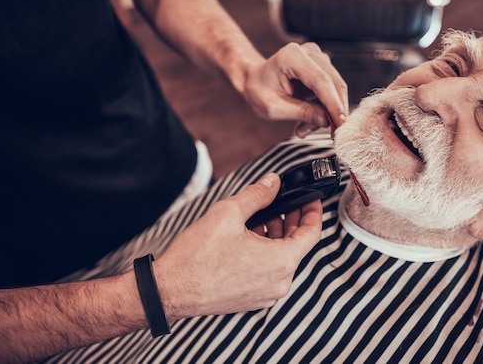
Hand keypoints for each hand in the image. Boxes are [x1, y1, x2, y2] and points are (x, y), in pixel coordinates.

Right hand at [153, 173, 322, 317]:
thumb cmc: (196, 257)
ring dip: (276, 236)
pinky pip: (269, 272)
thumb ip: (258, 194)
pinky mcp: (253, 299)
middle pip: (297, 245)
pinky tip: (250, 238)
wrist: (170, 290)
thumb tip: (273, 182)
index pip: (311, 233)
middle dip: (291, 221)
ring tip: (260, 217)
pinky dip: (266, 253)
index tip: (310, 199)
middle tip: (282, 203)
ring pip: (282, 258)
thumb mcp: (229, 213)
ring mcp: (267, 294)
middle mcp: (279, 282)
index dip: (313, 211)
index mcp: (281, 262)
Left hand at [242, 42, 348, 136]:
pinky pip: (332, 91)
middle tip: (330, 134)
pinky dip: (325, 109)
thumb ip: (302, 112)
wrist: (255, 80)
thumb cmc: (259, 90)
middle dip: (334, 111)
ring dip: (327, 113)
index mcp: (292, 57)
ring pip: (335, 89)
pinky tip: (309, 120)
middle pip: (334, 84)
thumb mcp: (275, 108)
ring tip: (306, 128)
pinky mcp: (323, 68)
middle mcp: (309, 53)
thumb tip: (327, 120)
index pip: (321, 81)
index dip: (333, 103)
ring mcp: (318, 59)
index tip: (340, 124)